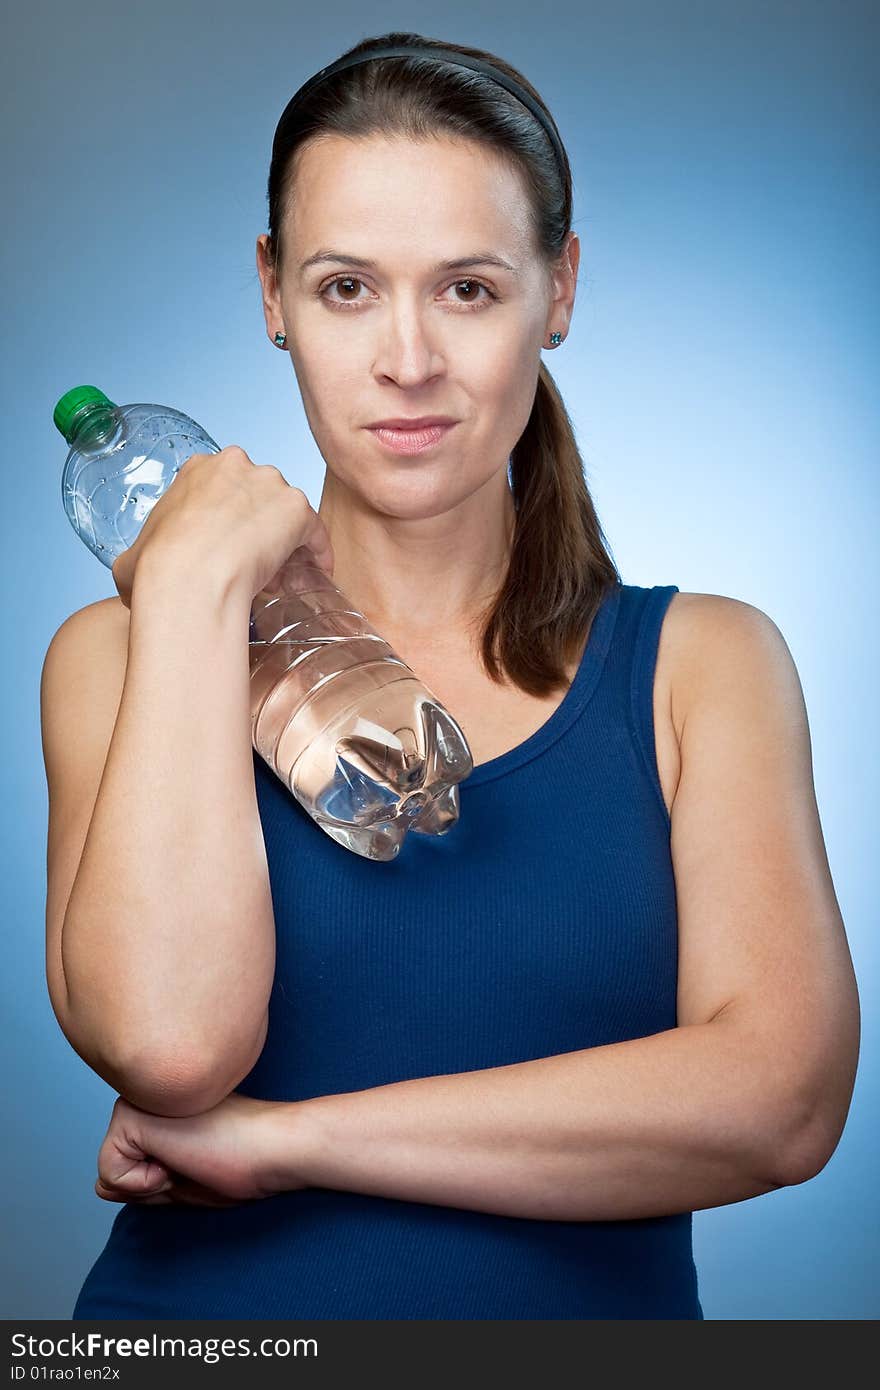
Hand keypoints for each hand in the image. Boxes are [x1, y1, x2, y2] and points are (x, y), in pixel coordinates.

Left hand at [93, 1092, 309, 1206]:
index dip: (158, 1182)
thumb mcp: (183, 1180)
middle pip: (114, 1166)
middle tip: (194, 1159)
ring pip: (108, 1170)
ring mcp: (136, 1100)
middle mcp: (143, 1096)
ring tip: (189, 1155)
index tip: (200, 1159)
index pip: (125, 1163)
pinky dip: (143, 1182)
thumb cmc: (240, 1161)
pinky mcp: (131, 1114)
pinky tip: (180, 1157)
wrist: (272, 1147)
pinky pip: (109, 1172)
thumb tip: (100, 1186)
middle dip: (148, 1182)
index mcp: (157, 1107)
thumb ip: (143, 1182)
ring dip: (147, 1181)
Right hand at [110, 447, 334, 610]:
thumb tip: (131, 572)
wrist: (190, 580)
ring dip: (286, 539)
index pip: (223, 489)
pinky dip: (318, 551)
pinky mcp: (297, 508)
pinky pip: (314, 531)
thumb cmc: (157, 570)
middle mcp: (236, 465)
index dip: (228, 521)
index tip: (228, 546)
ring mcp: (269, 483)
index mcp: (196, 469)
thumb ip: (138, 554)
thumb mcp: (131, 557)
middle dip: (258, 526)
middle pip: (258, 495)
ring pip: (286, 512)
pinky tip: (318, 571)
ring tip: (283, 574)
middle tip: (254, 563)